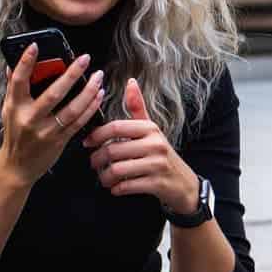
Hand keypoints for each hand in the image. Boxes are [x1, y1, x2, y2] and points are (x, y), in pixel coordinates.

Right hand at [0, 45, 104, 183]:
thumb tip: (12, 63)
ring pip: (71, 109)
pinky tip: (98, 96)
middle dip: (71, 74)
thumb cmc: (15, 134)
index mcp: (15, 107)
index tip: (35, 45)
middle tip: (84, 59)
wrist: (18, 166)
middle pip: (53, 93)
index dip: (26, 62)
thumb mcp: (8, 110)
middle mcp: (30, 118)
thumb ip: (13, 87)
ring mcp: (46, 131)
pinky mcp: (59, 141)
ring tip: (98, 76)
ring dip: (88, 91)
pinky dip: (90, 108)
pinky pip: (79, 122)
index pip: (19, 80)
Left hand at [83, 78, 198, 211]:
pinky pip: (127, 186)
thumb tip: (131, 82)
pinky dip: (117, 189)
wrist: (184, 183)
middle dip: (97, 159)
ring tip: (104, 178)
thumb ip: (138, 108)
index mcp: (150, 128)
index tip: (87, 143)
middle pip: (113, 150)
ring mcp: (157, 164)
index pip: (116, 127)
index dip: (97, 135)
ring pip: (118, 170)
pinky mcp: (157, 184)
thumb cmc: (161, 155)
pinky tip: (116, 188)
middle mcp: (155, 144)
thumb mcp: (151, 130)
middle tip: (94, 164)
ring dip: (105, 177)